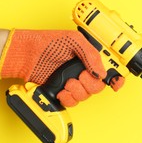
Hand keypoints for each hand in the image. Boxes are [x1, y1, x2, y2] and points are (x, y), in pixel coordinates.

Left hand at [0, 29, 124, 105]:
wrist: (26, 55)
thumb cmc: (47, 42)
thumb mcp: (73, 41)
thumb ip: (91, 55)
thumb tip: (101, 72)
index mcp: (88, 57)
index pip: (108, 69)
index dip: (116, 78)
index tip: (116, 83)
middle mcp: (82, 70)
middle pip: (98, 86)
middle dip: (90, 84)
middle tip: (79, 76)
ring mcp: (72, 82)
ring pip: (86, 96)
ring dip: (77, 91)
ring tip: (67, 82)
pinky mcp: (62, 92)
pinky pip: (72, 102)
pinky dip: (68, 99)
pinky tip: (62, 91)